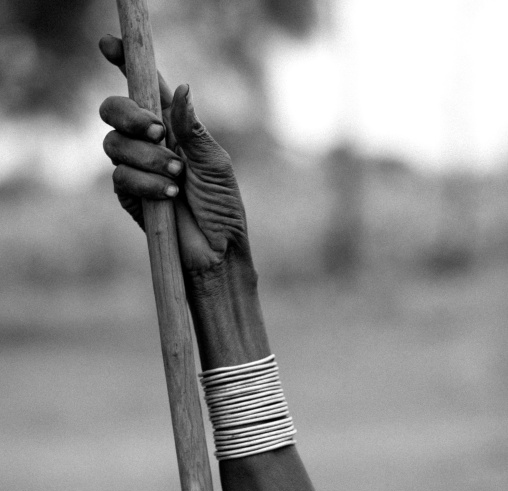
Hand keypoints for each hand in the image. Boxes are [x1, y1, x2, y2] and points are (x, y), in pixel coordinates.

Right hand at [99, 35, 250, 276]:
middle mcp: (150, 143)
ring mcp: (136, 169)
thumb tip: (180, 88)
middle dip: (129, 115)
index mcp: (173, 127)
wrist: (216, 250)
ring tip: (177, 177)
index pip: (144, 89)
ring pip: (113, 144)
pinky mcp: (128, 196)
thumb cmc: (223, 207)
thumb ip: (192, 127)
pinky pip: (120, 176)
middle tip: (156, 130)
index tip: (109, 45)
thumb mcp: (214, 162)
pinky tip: (168, 195)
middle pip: (114, 111)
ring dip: (148, 158)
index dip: (126, 64)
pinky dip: (145, 182)